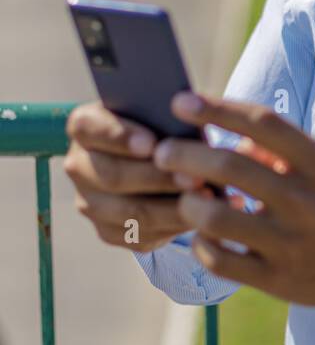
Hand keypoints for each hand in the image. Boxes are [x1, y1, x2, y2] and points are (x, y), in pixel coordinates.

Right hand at [63, 102, 199, 251]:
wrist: (156, 158)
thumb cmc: (160, 125)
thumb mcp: (160, 109)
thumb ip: (167, 111)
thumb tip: (192, 116)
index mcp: (85, 126)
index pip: (89, 128)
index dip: (119, 137)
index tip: (152, 144)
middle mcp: (79, 165)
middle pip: (111, 176)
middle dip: (156, 178)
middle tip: (194, 178)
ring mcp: (90, 202)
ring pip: (128, 212)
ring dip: (170, 208)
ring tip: (204, 200)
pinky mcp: (108, 231)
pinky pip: (139, 235)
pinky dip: (172, 227)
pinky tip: (198, 217)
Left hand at [152, 91, 314, 306]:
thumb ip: (280, 150)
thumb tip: (228, 136)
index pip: (264, 124)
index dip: (218, 109)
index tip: (181, 101)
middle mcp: (307, 202)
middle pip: (231, 167)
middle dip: (185, 154)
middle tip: (161, 151)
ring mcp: (292, 244)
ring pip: (218, 219)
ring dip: (189, 202)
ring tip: (184, 196)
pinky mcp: (278, 281)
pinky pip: (221, 262)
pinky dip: (202, 244)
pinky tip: (202, 234)